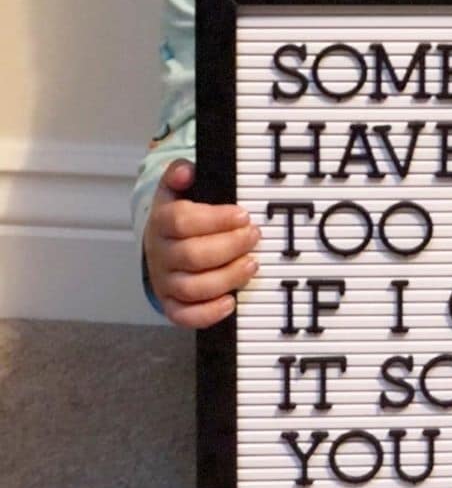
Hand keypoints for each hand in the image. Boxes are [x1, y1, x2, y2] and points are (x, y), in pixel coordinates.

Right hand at [143, 159, 259, 327]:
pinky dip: (208, 313)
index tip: (243, 215)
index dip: (215, 219)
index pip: (181, 221)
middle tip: (254, 236)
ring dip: (227, 277)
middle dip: (229, 246)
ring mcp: (164, 282)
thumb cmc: (180, 217)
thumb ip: (179, 174)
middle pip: (191, 255)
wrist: (160, 244)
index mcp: (161, 223)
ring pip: (192, 287)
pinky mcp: (172, 304)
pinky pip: (185, 317)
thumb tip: (186, 171)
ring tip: (252, 264)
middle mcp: (160, 254)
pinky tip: (231, 301)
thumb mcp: (176, 190)